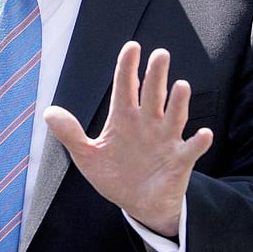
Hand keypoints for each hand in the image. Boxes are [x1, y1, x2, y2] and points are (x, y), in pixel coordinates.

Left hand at [44, 41, 212, 236]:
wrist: (138, 204)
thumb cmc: (115, 175)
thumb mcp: (87, 156)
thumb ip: (70, 134)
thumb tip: (48, 113)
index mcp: (124, 118)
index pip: (125, 87)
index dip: (127, 67)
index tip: (132, 47)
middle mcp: (147, 123)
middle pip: (152, 94)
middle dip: (155, 75)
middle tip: (160, 54)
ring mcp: (165, 140)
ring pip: (173, 116)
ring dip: (178, 102)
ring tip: (181, 86)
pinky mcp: (179, 161)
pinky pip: (191, 150)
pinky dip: (198, 142)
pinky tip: (204, 134)